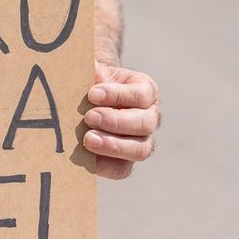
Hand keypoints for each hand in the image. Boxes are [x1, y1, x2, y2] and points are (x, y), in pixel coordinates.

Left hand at [83, 63, 159, 179]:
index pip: (141, 95)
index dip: (118, 95)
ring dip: (114, 145)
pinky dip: (106, 166)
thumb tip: (90, 69)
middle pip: (145, 123)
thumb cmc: (94, 82)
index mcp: (146, 91)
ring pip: (141, 149)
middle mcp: (150, 117)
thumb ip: (93, 69)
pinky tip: (88, 160)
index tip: (93, 94)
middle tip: (89, 117)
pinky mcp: (126, 162)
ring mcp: (142, 141)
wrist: (89, 101)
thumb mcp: (95, 71)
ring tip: (88, 140)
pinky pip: (123, 169)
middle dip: (116, 121)